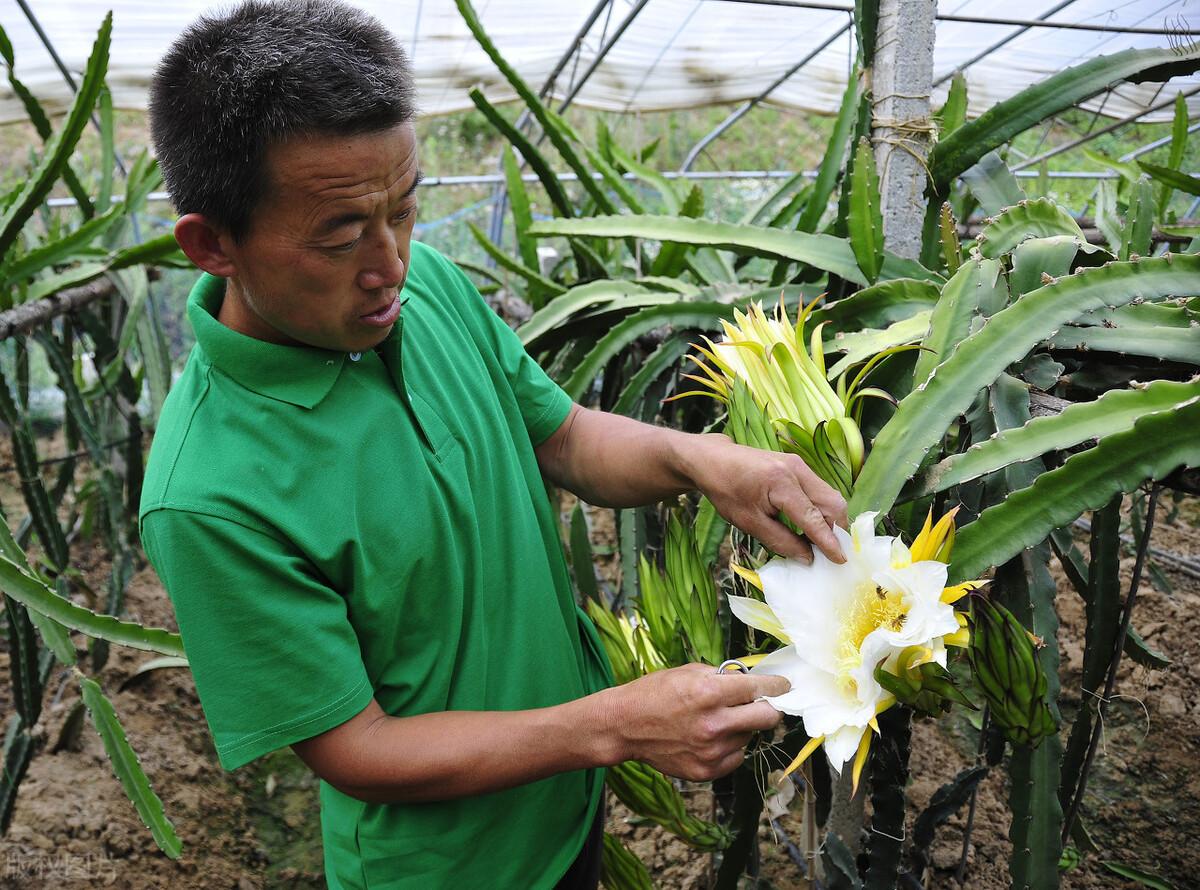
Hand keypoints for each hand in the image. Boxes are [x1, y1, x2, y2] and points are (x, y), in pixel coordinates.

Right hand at [599, 663, 789, 781]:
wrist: (624, 726)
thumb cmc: (654, 693)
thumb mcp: (688, 672)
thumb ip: (722, 677)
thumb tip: (752, 681)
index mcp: (709, 692)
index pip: (761, 688)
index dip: (777, 686)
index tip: (784, 686)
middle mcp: (714, 723)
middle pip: (768, 717)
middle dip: (769, 708)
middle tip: (762, 704)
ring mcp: (711, 750)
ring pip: (749, 737)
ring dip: (740, 727)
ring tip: (715, 721)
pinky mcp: (707, 771)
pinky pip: (736, 757)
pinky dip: (729, 747)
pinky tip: (708, 738)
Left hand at [684, 433, 848, 563]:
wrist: (713, 460)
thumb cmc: (726, 491)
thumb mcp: (749, 522)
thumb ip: (780, 541)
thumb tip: (808, 557)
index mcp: (782, 484)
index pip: (814, 518)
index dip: (829, 542)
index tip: (841, 561)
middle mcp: (797, 470)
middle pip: (833, 503)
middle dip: (836, 530)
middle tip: (828, 552)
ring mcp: (800, 464)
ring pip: (829, 496)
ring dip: (829, 520)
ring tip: (816, 541)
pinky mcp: (798, 465)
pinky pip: (819, 490)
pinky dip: (820, 510)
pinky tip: (808, 525)